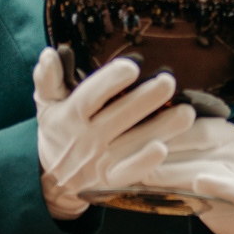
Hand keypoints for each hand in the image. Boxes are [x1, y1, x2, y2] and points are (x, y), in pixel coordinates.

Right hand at [33, 52, 198, 219]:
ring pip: (132, 142)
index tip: (131, 67)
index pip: (91, 96)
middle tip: (169, 82)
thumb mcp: (46, 105)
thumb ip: (47, 79)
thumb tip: (49, 54)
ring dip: (160, 129)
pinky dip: (145, 162)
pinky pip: (130, 172)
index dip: (110, 81)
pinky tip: (164, 148)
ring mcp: (100, 161)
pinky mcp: (112, 180)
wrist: (53, 180)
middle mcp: (86, 139)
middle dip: (145, 99)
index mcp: (70, 116)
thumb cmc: (57, 131)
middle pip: (118, 117)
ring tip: (186, 113)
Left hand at [106, 114, 233, 233]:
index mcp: (219, 129)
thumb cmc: (205, 184)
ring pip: (208, 166)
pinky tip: (199, 184)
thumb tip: (118, 143)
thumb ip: (163, 149)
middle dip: (157, 150)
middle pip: (195, 140)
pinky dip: (218, 185)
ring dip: (176, 171)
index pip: (184, 123)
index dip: (152, 129)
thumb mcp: (185, 162)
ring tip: (147, 177)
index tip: (120, 138)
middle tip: (124, 160)